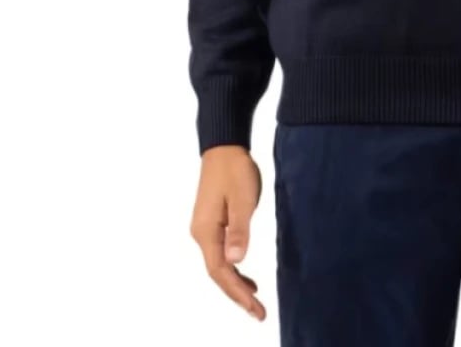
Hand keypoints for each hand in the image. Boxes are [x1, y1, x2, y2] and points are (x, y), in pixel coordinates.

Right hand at [189, 144, 266, 319]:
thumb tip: (236, 260)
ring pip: (219, 266)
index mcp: (205, 231)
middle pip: (218, 274)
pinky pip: (221, 254)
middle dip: (237, 295)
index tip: (255, 308)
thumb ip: (239, 229)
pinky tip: (247, 277)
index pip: (220, 271)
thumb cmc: (234, 169)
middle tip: (259, 314)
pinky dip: (234, 269)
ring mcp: (205, 229)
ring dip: (236, 285)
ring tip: (255, 303)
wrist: (224, 146)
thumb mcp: (241, 198)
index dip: (237, 292)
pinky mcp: (213, 223)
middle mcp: (201, 234)